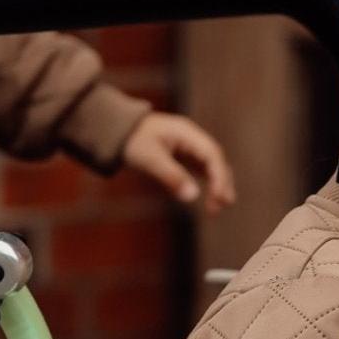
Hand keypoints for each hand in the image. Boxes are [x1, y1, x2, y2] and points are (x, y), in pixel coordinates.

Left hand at [120, 112, 237, 215]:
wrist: (115, 130)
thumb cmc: (131, 140)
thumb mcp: (149, 159)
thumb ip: (171, 177)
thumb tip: (192, 197)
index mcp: (187, 132)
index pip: (212, 154)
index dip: (219, 176)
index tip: (218, 197)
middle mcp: (192, 138)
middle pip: (216, 160)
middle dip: (222, 182)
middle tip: (223, 205)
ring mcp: (190, 146)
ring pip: (212, 166)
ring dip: (218, 185)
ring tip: (218, 208)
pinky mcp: (184, 155)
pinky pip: (203, 170)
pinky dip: (209, 184)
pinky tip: (210, 199)